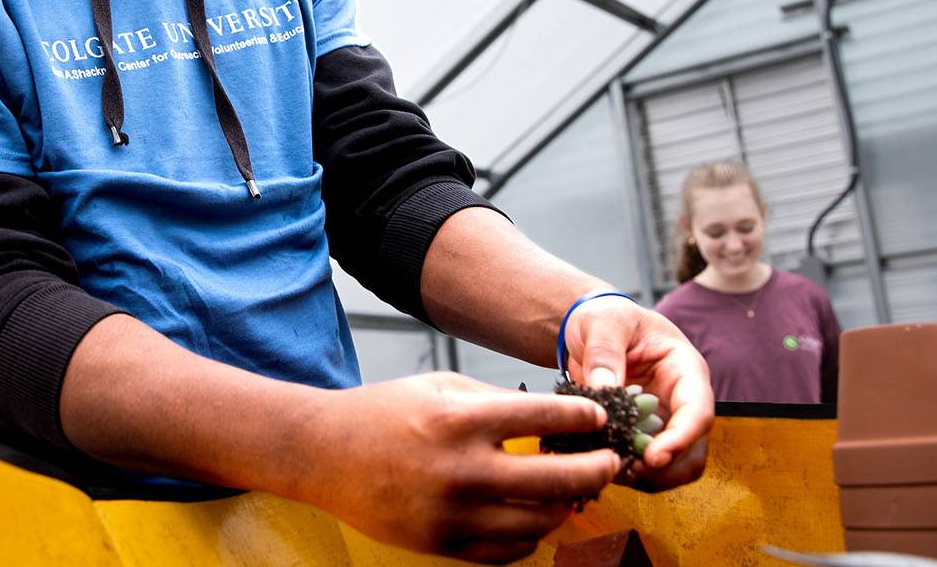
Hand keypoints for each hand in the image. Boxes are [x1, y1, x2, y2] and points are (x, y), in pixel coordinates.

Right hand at [288, 372, 620, 563]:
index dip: (583, 417)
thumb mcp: (441, 386)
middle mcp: (461, 470)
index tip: (600, 418)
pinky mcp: (442, 544)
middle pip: (556, 479)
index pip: (545, 417)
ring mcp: (452, 513)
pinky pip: (508, 551)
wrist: (325, 453)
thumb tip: (555, 420)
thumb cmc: (385, 412)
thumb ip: (497, 404)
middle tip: (610, 462)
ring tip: (574, 492)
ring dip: (566, 507)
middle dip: (596, 470)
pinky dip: (531, 535)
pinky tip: (535, 516)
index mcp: (461, 420)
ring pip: (539, 522)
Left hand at [564, 297, 712, 488]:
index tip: (653, 457)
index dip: (681, 439)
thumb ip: (604, 351)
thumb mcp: (603, 322)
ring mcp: (665, 422)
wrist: (590, 330)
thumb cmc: (606, 318)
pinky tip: (600, 461)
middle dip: (663, 468)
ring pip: (674, 466)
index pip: (698, 411)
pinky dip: (628, 471)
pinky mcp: (644, 436)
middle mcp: (682, 401)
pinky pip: (646, 466)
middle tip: (623, 469)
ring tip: (608, 466)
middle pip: (693, 450)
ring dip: (646, 476)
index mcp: (685, 369)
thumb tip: (604, 389)